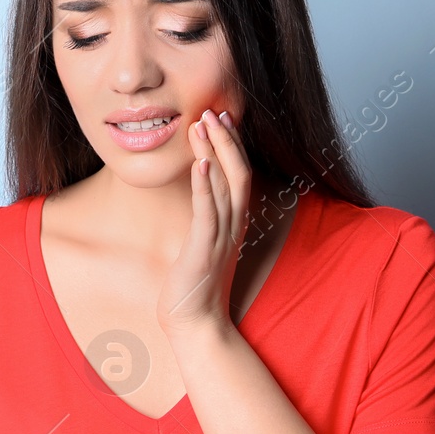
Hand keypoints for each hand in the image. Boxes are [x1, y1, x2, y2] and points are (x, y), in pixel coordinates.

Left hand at [155, 107, 252, 340]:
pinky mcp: (205, 248)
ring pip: (226, 185)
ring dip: (215, 152)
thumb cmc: (195, 285)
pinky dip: (205, 185)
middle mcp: (234, 225)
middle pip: (239, 172)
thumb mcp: (203, 244)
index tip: (222, 120)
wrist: (196, 323)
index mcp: (234, 222)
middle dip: (227, 140)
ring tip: (204, 124)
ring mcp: (222, 236)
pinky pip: (208, 211)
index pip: (239, 175)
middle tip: (214, 111)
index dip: (232, 146)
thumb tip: (199, 196)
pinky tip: (199, 164)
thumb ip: (205, 219)